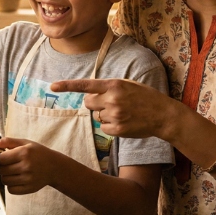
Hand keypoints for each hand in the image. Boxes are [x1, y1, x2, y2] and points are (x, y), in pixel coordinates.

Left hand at [0, 137, 59, 194]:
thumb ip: (8, 142)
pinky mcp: (29, 189)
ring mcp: (28, 179)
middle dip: (2, 166)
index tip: (3, 156)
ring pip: (4, 180)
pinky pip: (10, 190)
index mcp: (24, 153)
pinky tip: (17, 178)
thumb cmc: (39, 153)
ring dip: (6, 176)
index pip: (0, 158)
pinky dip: (11, 185)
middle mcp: (26, 166)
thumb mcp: (25, 143)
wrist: (55, 167)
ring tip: (14, 171)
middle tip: (9, 163)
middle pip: (1, 170)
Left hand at [50, 78, 175, 140]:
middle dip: (94, 104)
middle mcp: (112, 99)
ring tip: (123, 113)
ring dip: (105, 116)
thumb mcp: (128, 85)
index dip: (67, 86)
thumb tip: (91, 93)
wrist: (163, 115)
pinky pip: (103, 128)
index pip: (86, 85)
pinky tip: (124, 123)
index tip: (52, 86)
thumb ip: (110, 87)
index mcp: (114, 85)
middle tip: (109, 104)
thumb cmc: (146, 98)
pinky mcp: (117, 129)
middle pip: (88, 103)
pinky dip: (111, 127)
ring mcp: (114, 115)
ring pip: (96, 117)